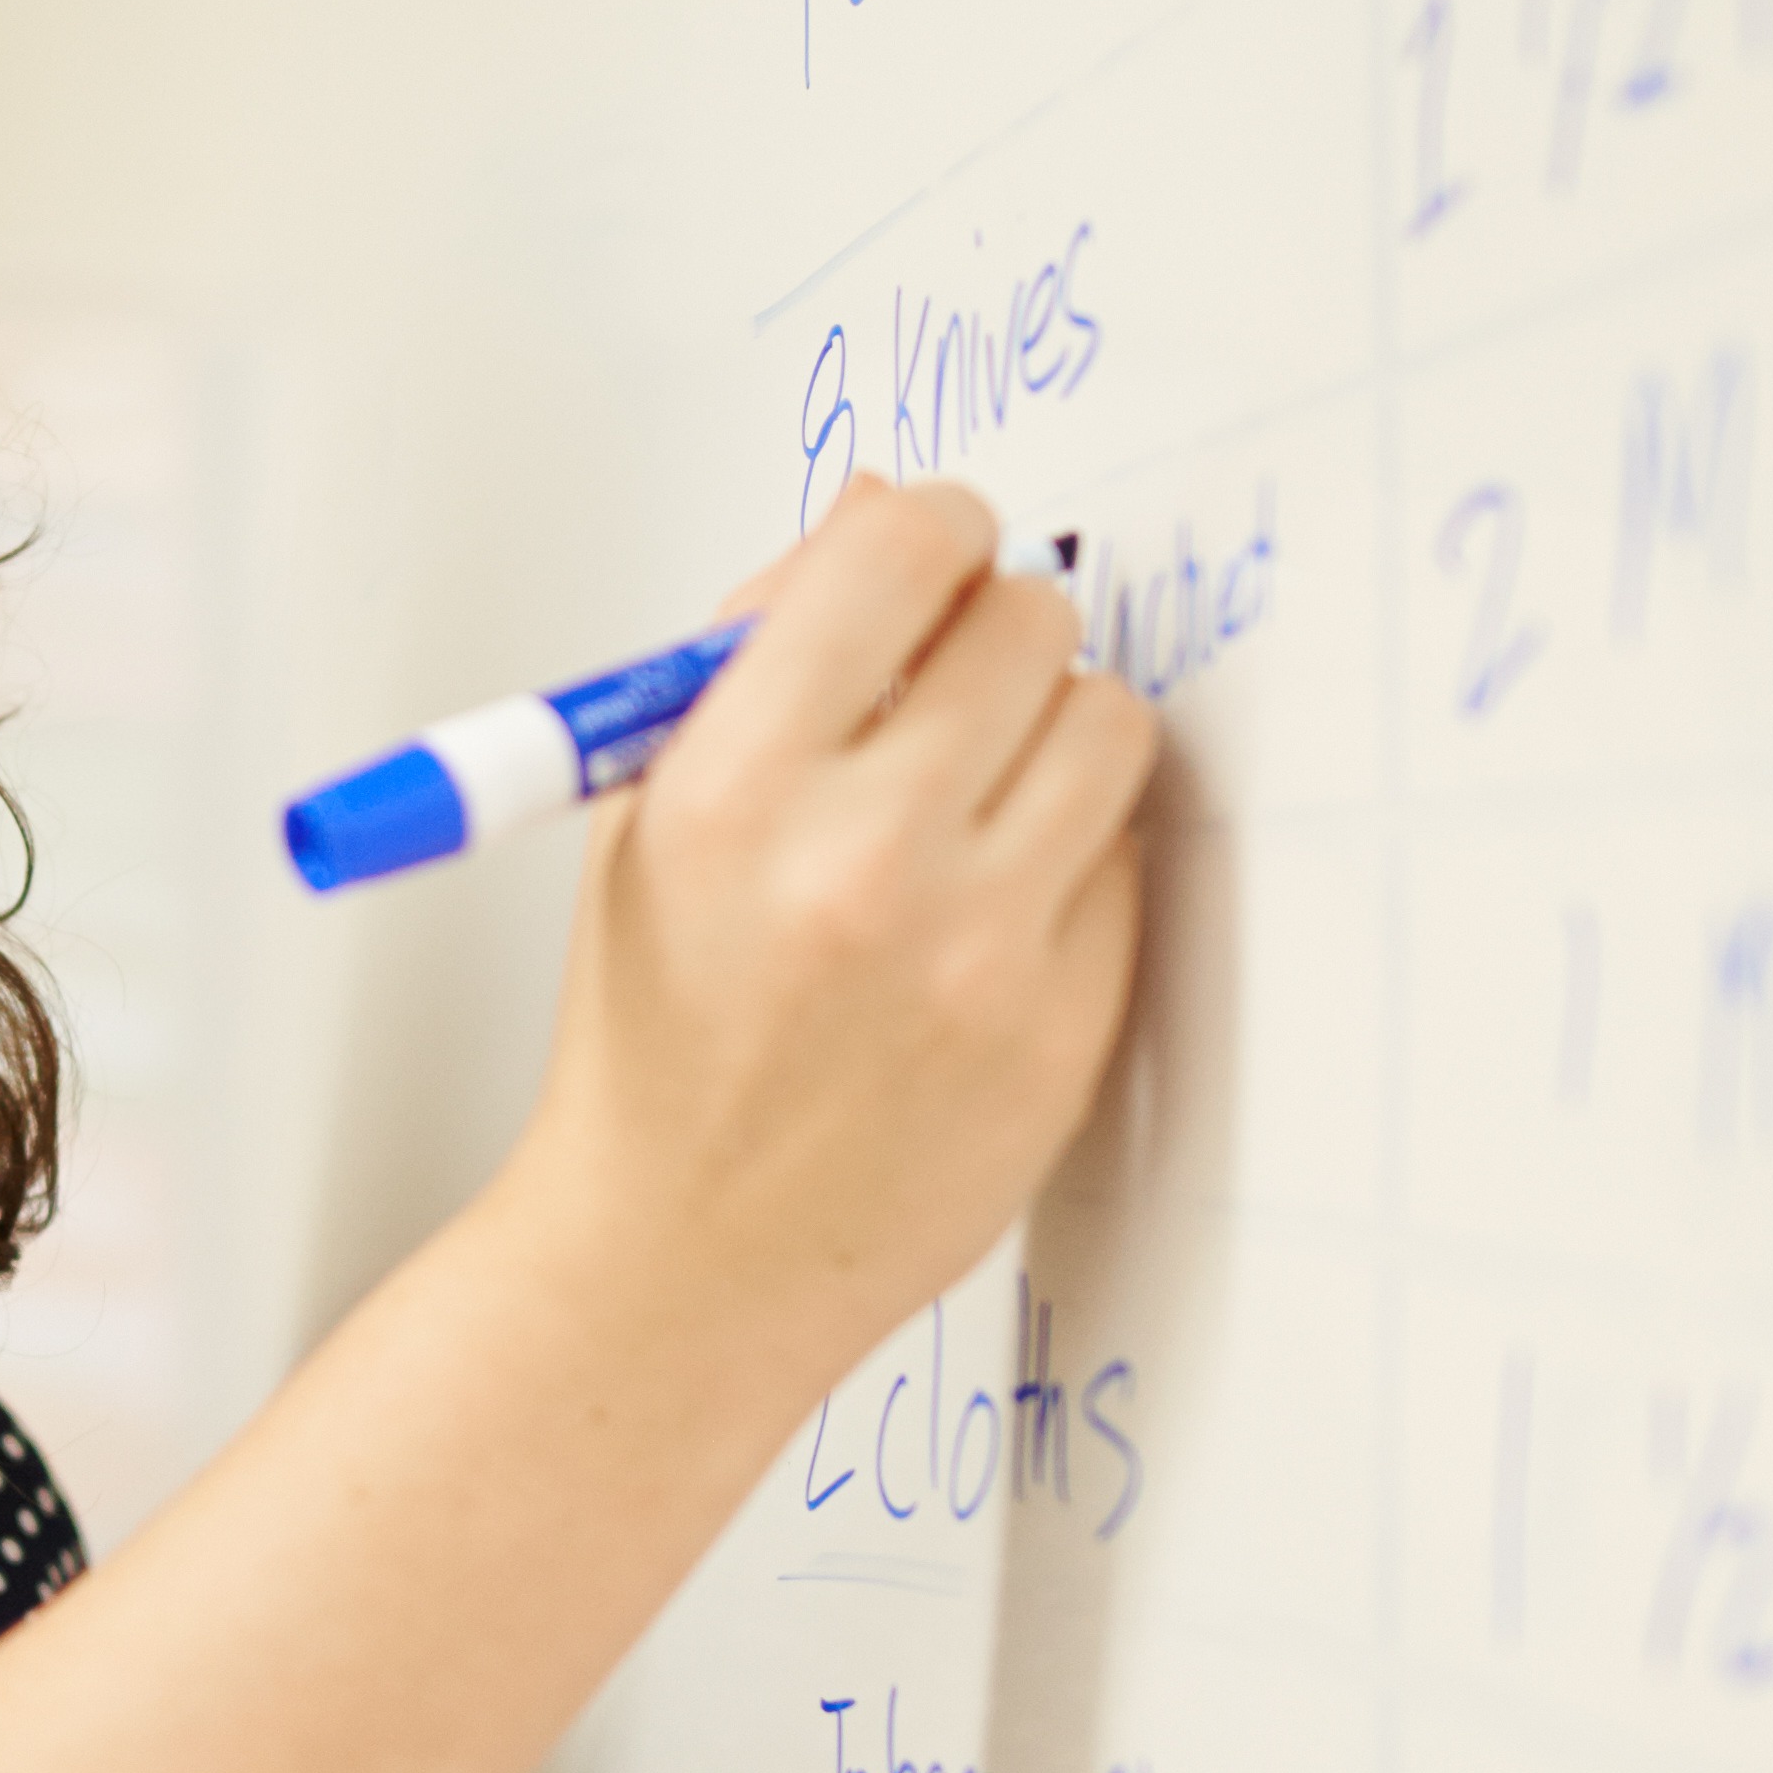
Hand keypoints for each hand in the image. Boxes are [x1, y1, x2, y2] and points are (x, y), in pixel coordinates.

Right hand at [493, 473, 1156, 1402]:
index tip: (940, 551)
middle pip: (1030, 624)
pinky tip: (991, 914)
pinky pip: (1127, 866)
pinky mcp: (1064, 1032)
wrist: (681, 1259)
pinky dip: (1073, 865)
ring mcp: (981, 957)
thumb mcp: (645, 816)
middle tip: (958, 685)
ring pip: (1111, 727)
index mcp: (735, 789)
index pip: (902, 552)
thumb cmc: (657, 1033)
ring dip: (1058, 732)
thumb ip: (755, 650)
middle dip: (995, 632)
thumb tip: (886, 513)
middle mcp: (865, 863)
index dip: (936, 528)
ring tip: (991, 790)